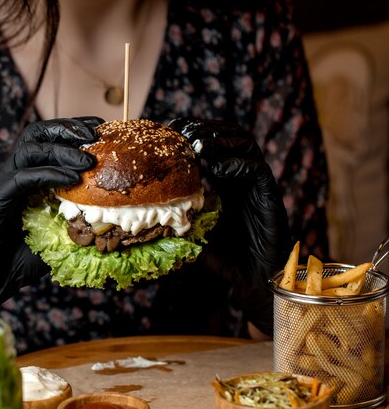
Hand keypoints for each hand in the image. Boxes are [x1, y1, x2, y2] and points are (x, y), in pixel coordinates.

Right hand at [0, 116, 102, 311]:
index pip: (50, 140)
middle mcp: (13, 174)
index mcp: (28, 177)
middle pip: (38, 134)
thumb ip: (81, 221)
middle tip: (96, 134)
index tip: (102, 129)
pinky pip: (24, 176)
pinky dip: (50, 174)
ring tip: (88, 160)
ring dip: (62, 150)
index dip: (74, 130)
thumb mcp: (62, 236)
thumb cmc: (25, 260)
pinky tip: (73, 180)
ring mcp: (3, 183)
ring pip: (30, 148)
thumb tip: (117, 217)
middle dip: (68, 128)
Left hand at [169, 117, 292, 335]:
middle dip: (205, 130)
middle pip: (228, 136)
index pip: (209, 144)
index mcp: (222, 182)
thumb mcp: (191, 237)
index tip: (169, 129)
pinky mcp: (269, 195)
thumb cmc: (224, 260)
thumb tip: (140, 220)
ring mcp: (255, 185)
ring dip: (221, 142)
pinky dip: (239, 165)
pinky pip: (258, 170)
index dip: (191, 132)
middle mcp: (240, 178)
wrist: (254, 279)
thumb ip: (174, 224)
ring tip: (199, 146)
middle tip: (184, 132)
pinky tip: (220, 169)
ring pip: (245, 146)